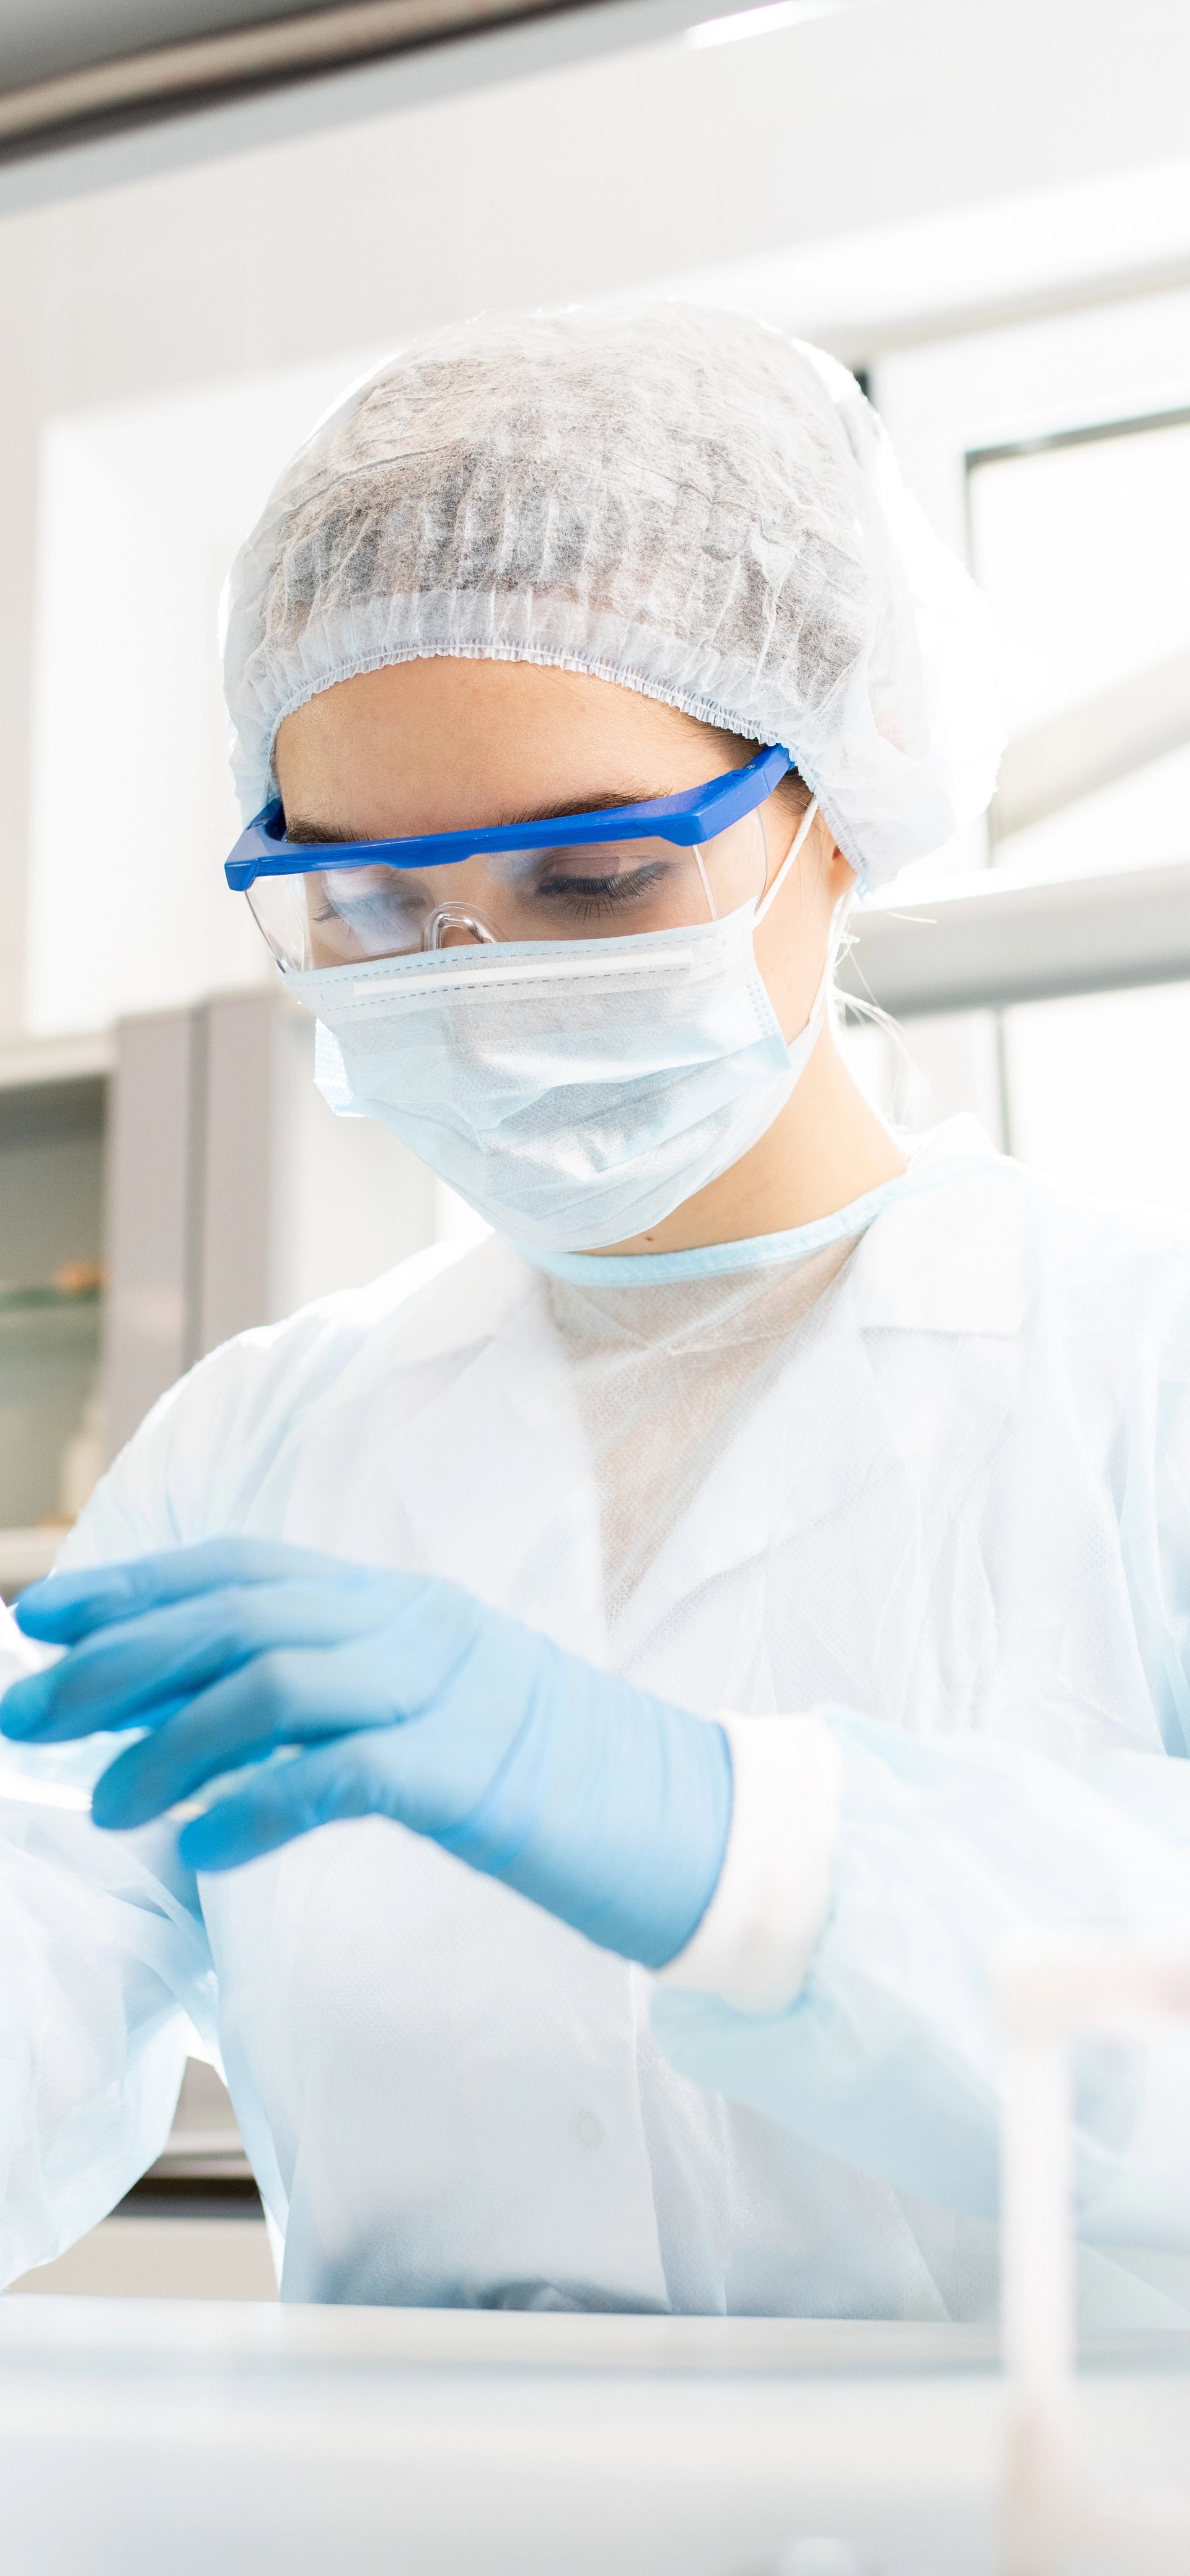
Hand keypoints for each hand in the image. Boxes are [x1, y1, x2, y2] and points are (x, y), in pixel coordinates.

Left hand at [4, 1539, 731, 1968]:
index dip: (136, 1589)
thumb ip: (345, 1701)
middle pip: (238, 1616)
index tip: (41, 1619)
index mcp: (405, 1605)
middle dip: (117, 1660)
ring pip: (274, 1685)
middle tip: (28, 1713)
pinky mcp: (476, 1776)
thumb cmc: (562, 1786)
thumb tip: (218, 1723)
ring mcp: (451, 1693)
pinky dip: (256, 1806)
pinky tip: (200, 1849)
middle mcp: (419, 1626)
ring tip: (105, 1805)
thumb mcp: (441, 1716)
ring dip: (169, 1742)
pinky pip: (339, 1775)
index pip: (245, 1570)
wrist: (698, 1825)